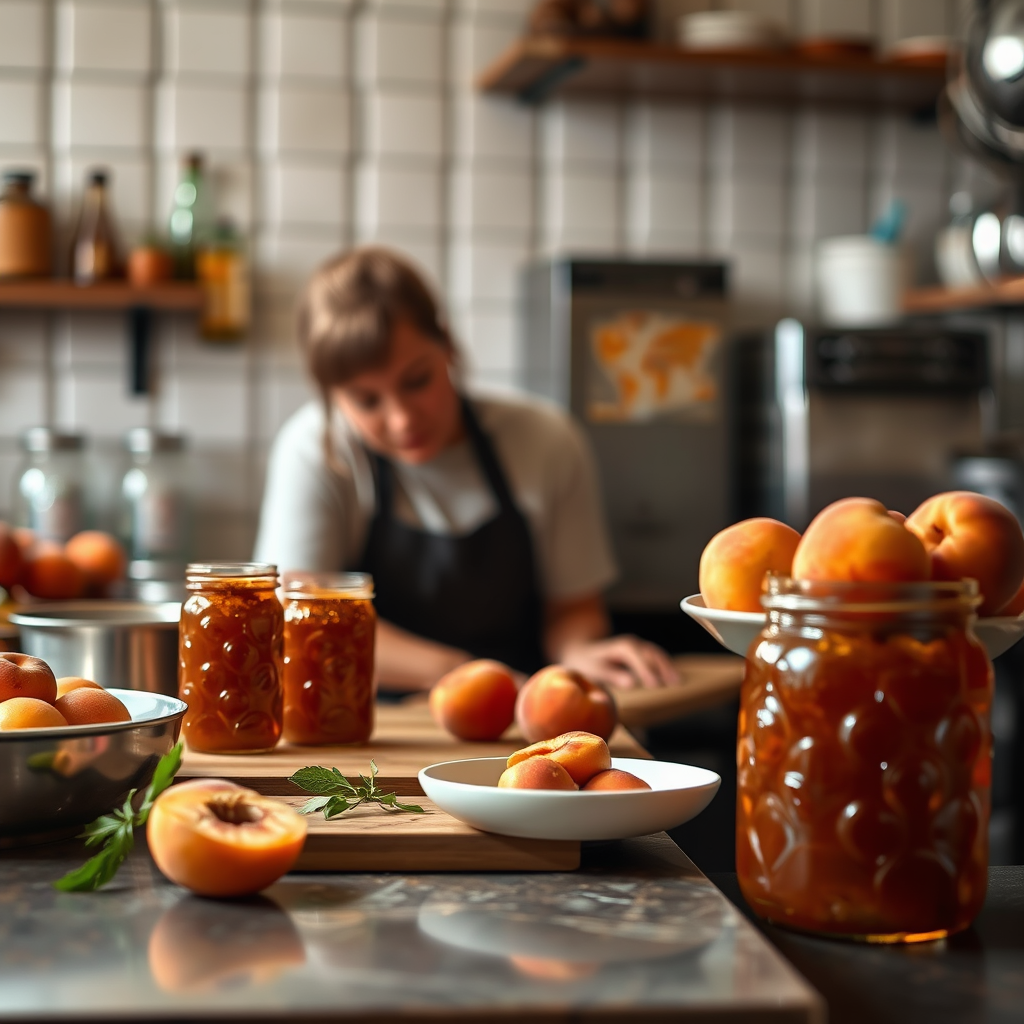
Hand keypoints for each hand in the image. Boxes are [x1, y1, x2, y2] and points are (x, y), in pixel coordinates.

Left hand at [559, 635, 678, 690]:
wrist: (582, 652)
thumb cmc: (587, 664)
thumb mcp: (595, 670)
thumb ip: (612, 676)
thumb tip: (631, 683)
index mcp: (620, 647)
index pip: (637, 656)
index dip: (647, 670)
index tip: (655, 685)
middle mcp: (631, 644)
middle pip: (651, 653)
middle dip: (663, 667)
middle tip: (674, 683)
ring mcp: (637, 647)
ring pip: (656, 654)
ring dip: (667, 667)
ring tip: (678, 682)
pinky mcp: (640, 653)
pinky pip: (656, 658)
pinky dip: (665, 666)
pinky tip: (672, 678)